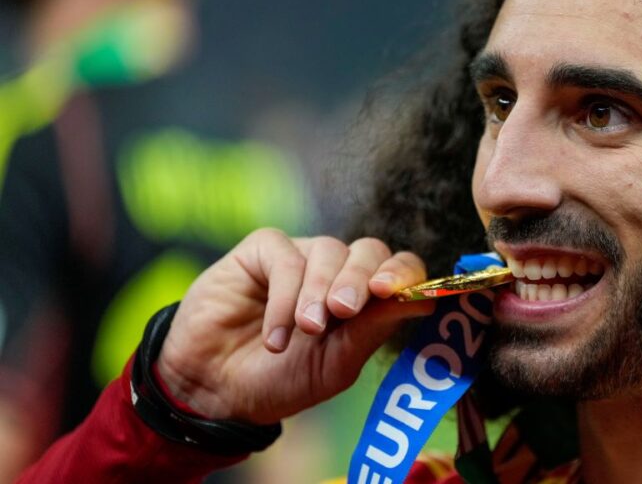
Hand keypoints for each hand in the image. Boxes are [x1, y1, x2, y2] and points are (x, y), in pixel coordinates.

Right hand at [155, 228, 432, 423]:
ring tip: (304, 330)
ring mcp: (301, 257)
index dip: (402, 273)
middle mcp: (337, 270)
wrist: (216, 391)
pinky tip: (276, 334)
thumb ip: (374, 329)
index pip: (399, 269)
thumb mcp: (335, 364)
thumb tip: (424, 299)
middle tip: (343, 311)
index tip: (389, 291)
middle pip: (368, 251)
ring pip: (328, 251)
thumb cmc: (281, 379)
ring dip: (317, 293)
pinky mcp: (261, 251)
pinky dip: (283, 295)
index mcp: (365, 296)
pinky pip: (284, 256)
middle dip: (359, 279)